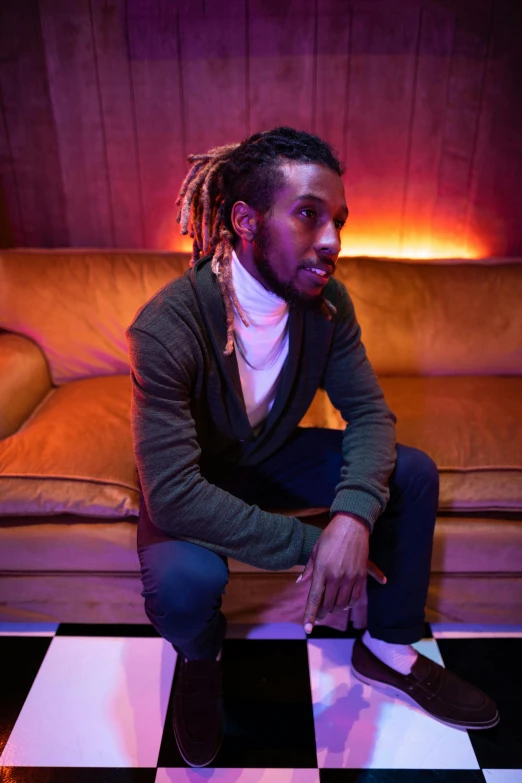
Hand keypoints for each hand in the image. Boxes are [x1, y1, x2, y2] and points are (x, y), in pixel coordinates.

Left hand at [297, 513, 386, 633]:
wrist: (351, 525)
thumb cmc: (330, 537)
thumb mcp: (315, 552)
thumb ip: (308, 570)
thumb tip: (300, 583)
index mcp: (322, 571)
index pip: (315, 599)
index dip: (310, 615)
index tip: (307, 628)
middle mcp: (337, 577)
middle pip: (329, 605)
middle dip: (323, 613)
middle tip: (319, 615)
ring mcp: (351, 577)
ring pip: (343, 604)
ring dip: (336, 609)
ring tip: (332, 607)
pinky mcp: (362, 576)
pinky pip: (356, 597)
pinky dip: (350, 603)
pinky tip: (345, 603)